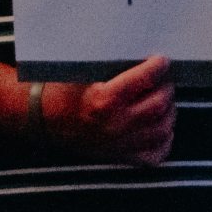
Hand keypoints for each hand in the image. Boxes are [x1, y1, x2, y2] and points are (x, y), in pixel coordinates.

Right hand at [43, 54, 175, 165]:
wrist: (41, 118)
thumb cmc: (61, 89)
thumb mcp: (83, 70)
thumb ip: (113, 64)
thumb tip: (142, 54)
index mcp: (105, 100)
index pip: (145, 79)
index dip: (158, 66)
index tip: (161, 60)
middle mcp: (115, 125)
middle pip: (159, 104)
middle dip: (166, 87)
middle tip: (163, 78)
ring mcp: (120, 145)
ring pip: (162, 128)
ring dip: (169, 111)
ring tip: (163, 98)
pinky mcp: (120, 158)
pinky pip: (155, 154)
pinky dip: (164, 140)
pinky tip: (160, 126)